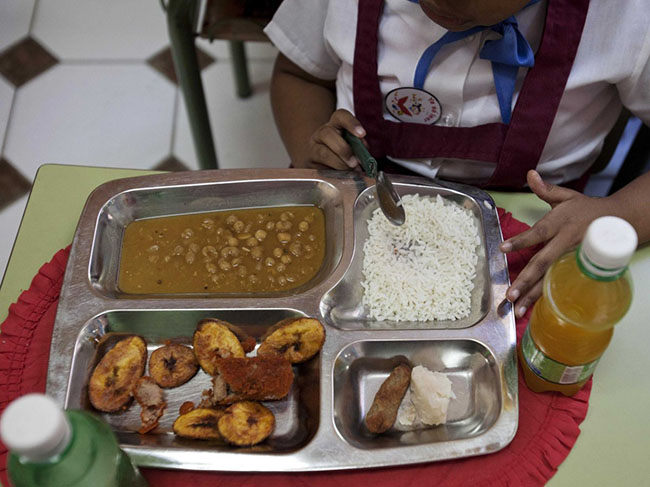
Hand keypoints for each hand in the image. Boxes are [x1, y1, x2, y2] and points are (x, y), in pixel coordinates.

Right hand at [308, 109, 367, 169]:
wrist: (322, 162)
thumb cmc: (342, 151)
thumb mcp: (353, 145)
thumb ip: (359, 146)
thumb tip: (364, 154)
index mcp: (335, 124)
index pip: (341, 116)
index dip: (351, 123)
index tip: (362, 134)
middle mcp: (322, 132)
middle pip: (327, 133)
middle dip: (343, 149)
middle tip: (355, 162)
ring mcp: (314, 147)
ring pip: (323, 152)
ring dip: (339, 163)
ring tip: (350, 170)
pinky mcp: (310, 162)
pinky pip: (320, 167)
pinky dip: (333, 172)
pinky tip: (341, 175)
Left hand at [500, 170, 609, 317]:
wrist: (621, 222)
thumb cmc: (588, 209)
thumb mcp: (568, 196)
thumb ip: (546, 189)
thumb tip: (530, 174)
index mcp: (561, 223)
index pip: (538, 232)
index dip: (521, 240)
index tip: (502, 249)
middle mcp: (566, 243)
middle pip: (544, 263)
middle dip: (525, 280)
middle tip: (509, 294)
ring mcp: (573, 260)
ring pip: (552, 280)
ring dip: (534, 295)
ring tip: (518, 309)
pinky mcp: (578, 270)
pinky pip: (561, 286)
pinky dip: (548, 298)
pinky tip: (534, 309)